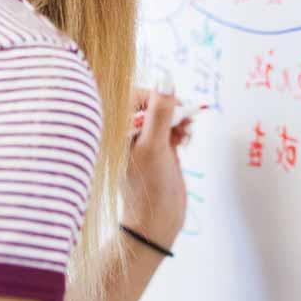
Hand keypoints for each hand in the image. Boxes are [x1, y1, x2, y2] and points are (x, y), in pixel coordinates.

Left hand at [120, 82, 194, 251]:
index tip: (171, 107)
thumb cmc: (148, 188)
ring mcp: (142, 138)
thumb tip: (165, 77)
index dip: (155, 95)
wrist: (156, 223)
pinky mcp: (157, 147)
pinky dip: (181, 128)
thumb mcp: (154, 146)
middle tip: (183, 122)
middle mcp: (126, 131)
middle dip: (170, 107)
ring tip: (186, 134)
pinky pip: (170, 125)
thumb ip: (160, 112)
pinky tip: (186, 140)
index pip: (132, 94)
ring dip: (178, 117)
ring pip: (163, 112)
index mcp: (114, 129)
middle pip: (151, 101)